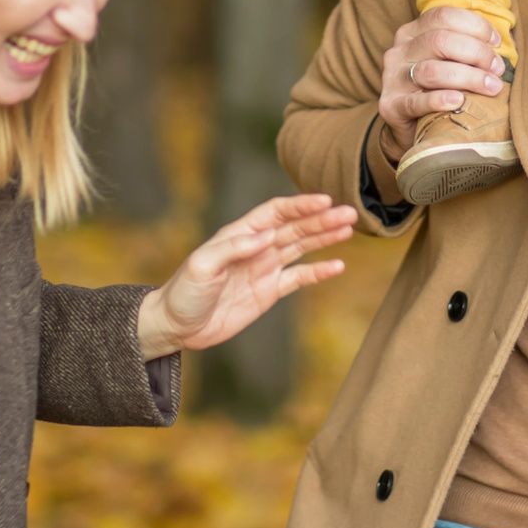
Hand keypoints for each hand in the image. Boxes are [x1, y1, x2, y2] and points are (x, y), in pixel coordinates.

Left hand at [137, 195, 354, 358]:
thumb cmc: (184, 292)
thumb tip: (267, 236)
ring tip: (349, 228)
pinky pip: (299, 277)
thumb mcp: (203, 265)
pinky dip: (318, 271)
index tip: (324, 201)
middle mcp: (256, 247)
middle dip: (322, 219)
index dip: (300, 205)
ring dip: (325, 237)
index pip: (276, 212)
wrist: (178, 326)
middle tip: (349, 213)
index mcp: (240, 234)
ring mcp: (264, 269)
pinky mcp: (269, 292)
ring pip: (301, 247)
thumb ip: (234, 248)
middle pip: (295, 227)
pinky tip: (337, 265)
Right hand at [376, 5, 506, 158]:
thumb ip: (467, 48)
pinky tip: (459, 101)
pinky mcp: (391, 106)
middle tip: (497, 70)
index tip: (497, 44)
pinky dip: (440, 99)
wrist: (411, 131)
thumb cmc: (439, 90)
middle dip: (476, 53)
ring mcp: (392, 78)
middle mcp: (399, 51)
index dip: (475, 26)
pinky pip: (416, 101)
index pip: (443, 16)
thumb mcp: (449, 62)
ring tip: (491, 87)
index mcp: (413, 32)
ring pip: (431, 70)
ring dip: (468, 77)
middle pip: (440, 41)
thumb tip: (500, 43)